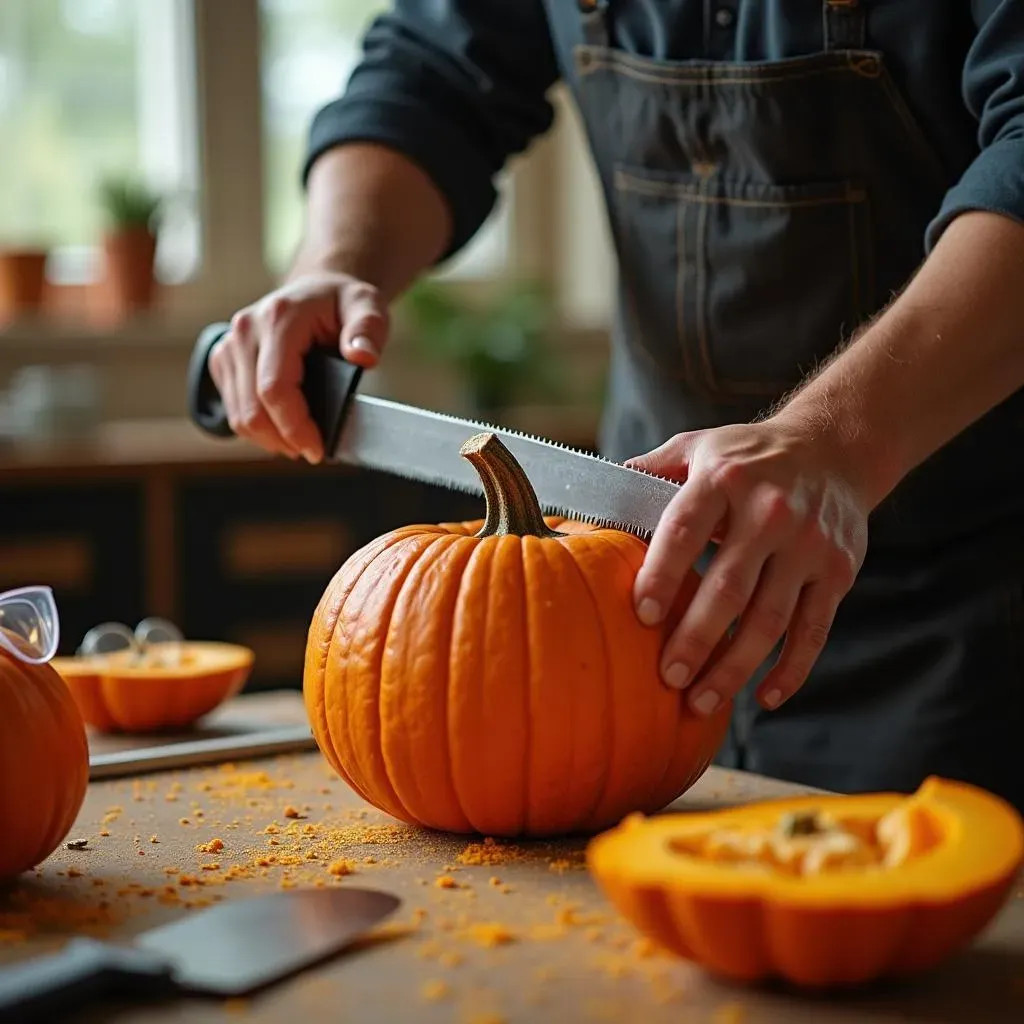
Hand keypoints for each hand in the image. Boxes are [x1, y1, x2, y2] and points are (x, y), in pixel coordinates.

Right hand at [208, 271, 388, 461]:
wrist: (317, 291)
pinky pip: (233, 410)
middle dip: (284, 440)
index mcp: (278, 318)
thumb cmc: (342, 303)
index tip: (318, 450)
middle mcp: (245, 330)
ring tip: (301, 442)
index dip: (294, 427)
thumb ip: (368, 330)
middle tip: (314, 452)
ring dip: (270, 439)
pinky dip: (258, 429)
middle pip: (252, 409)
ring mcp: (228, 346)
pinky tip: (284, 428)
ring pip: (238, 415)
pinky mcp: (222, 360)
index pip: (274, 388)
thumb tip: (363, 356)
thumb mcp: (368, 307)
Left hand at [626, 420, 868, 716]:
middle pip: (730, 587)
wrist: (835, 447)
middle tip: (668, 678)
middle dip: (697, 637)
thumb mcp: (696, 448)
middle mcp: (770, 511)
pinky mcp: (839, 571)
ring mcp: (809, 545)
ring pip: (771, 618)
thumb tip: (583, 509)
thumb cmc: (748, 457)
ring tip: (701, 701)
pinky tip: (763, 697)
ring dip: (735, 667)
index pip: (686, 529)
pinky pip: (814, 630)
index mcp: (724, 480)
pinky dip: (791, 669)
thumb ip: (645, 474)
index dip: (663, 572)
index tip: (641, 614)